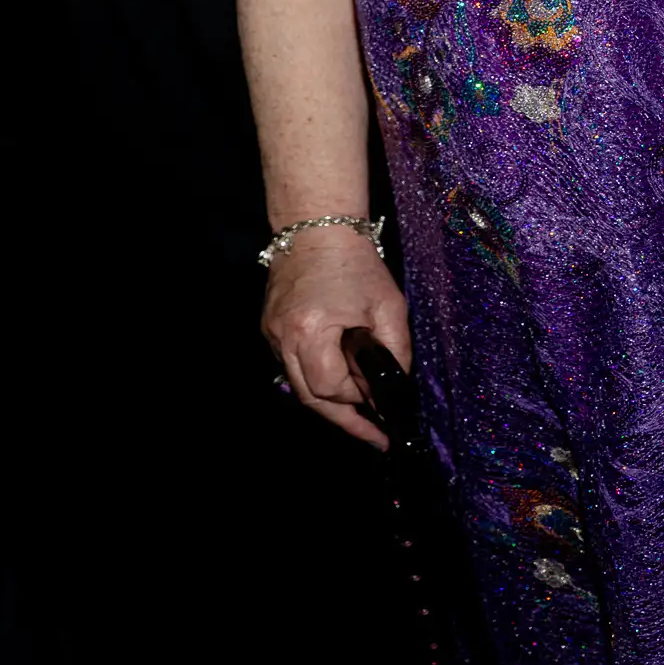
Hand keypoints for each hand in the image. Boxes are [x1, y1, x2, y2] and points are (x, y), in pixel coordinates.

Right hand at [261, 226, 410, 449]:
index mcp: (311, 332)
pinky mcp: (270, 326)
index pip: (331, 388)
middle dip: (342, 418)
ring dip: (328, 400)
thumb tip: (390, 391)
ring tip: (358, 414)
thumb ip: (394, 354)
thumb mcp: (389, 309)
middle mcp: (283, 337)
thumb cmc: (357, 266)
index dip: (359, 404)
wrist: (316, 230)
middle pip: (309, 396)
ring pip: (297, 384)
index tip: (383, 413)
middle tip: (372, 435)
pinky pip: (291, 364)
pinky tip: (338, 379)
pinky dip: (315, 377)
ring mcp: (271, 333)